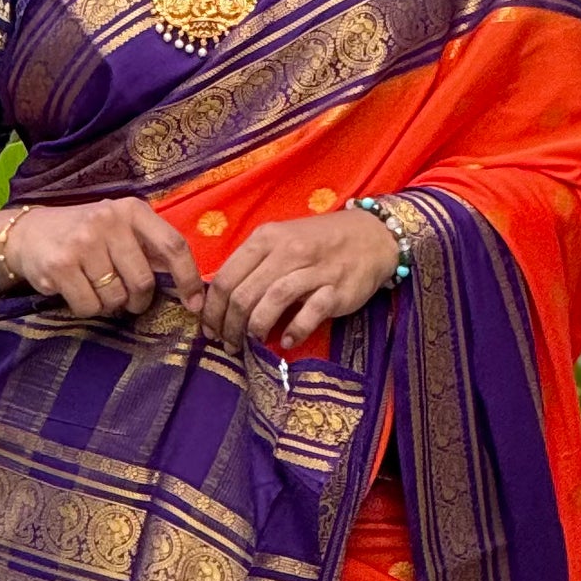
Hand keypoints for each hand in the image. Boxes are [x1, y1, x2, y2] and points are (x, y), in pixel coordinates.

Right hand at [2, 195, 203, 320]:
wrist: (28, 233)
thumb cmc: (86, 235)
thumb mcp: (120, 228)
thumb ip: (150, 248)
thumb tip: (191, 287)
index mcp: (132, 210)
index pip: (173, 246)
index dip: (188, 278)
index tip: (194, 304)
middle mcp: (108, 221)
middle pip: (143, 281)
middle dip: (138, 300)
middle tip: (128, 298)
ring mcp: (83, 243)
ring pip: (116, 298)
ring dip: (110, 304)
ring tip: (96, 287)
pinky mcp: (60, 265)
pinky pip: (90, 306)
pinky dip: (87, 308)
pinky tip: (77, 290)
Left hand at [201, 205, 398, 355]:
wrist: (371, 236)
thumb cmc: (318, 242)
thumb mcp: (280, 240)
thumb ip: (253, 264)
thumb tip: (220, 299)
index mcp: (266, 238)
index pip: (225, 277)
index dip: (211, 309)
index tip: (209, 329)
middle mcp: (287, 251)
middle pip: (244, 294)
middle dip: (229, 326)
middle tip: (228, 344)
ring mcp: (314, 270)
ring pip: (272, 300)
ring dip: (255, 329)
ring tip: (251, 344)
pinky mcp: (337, 289)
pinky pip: (310, 313)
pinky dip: (294, 331)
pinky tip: (286, 342)